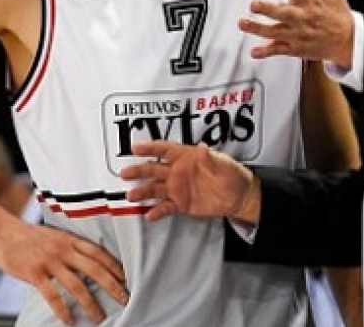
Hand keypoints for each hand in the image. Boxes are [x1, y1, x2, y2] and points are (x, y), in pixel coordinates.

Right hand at [0, 219, 128, 325]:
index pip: (100, 253)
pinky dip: (63, 310)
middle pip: (95, 269)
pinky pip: (52, 295)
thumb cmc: (28, 236)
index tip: (128, 279)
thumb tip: (87, 261)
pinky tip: (69, 320)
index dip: (115, 267)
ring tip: (99, 317)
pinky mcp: (34, 273)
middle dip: (113, 285)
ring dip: (90, 303)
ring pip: (77, 285)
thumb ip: (70, 247)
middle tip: (125, 299)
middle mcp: (64, 249)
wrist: (0, 231)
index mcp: (70, 240)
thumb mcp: (55, 235)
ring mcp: (49, 261)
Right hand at [121, 141, 258, 223]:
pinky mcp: (180, 204)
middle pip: (154, 169)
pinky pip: (165, 207)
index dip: (151, 148)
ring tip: (131, 196)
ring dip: (143, 192)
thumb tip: (203, 147)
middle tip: (125, 173)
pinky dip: (157, 211)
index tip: (136, 148)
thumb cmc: (231, 175)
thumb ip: (210, 159)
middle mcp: (177, 171)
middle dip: (139, 171)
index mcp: (186, 157)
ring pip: (155, 189)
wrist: (238, 197)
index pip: (165, 150)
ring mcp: (177, 188)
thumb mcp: (223, 165)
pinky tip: (149, 215)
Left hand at [238, 0, 354, 67]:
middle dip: (268, 9)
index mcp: (311, 0)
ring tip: (242, 23)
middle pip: (284, 13)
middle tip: (253, 4)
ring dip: (258, 28)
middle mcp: (303, 17)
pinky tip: (254, 52)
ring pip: (276, 32)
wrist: (347, 40)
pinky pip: (280, 50)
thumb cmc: (337, 9)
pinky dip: (267, 52)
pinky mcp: (296, 48)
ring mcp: (299, 34)